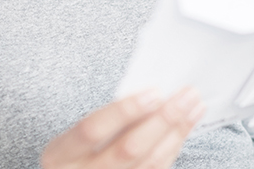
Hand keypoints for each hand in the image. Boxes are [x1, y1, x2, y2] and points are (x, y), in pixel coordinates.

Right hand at [41, 88, 204, 168]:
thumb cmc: (72, 157)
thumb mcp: (69, 141)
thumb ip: (101, 122)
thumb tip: (147, 95)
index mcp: (59, 156)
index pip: (92, 130)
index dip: (124, 111)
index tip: (154, 92)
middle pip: (129, 148)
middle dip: (163, 120)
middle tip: (187, 95)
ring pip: (150, 163)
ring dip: (176, 133)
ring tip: (194, 107)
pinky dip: (172, 149)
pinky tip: (182, 131)